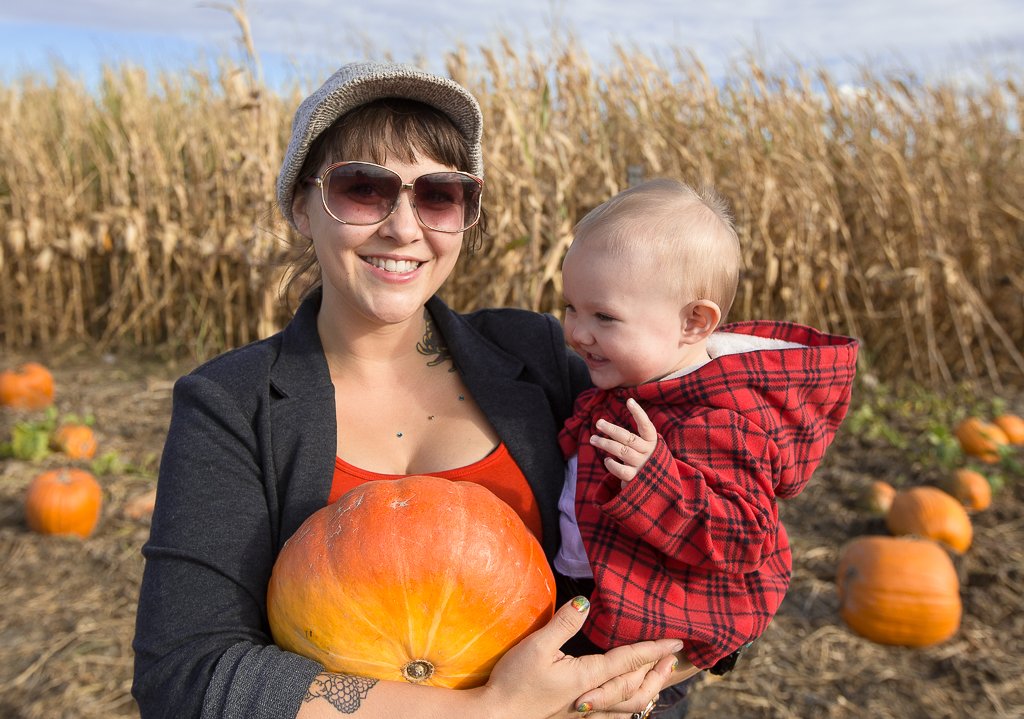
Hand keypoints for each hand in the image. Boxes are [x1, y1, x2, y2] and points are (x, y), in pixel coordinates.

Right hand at [480, 596, 683, 718]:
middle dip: (658, 672)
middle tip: (674, 658)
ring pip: (628, 707)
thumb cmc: (515, 681)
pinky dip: (628, 709)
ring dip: (648, 690)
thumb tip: (586, 601)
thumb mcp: (537, 646)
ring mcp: (585, 713)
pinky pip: (612, 717)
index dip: (654, 649)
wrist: (497, 716)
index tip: (675, 641)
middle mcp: (593, 698)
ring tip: (659, 678)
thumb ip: (563, 623)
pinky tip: (628, 704)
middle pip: (636, 688)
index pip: (629, 660)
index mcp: (588, 677)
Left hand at [590, 398, 656, 486]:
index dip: (638, 413)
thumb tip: (606, 425)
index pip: (646, 425)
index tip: (629, 400)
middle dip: (611, 429)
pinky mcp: (635, 478)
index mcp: (652, 442)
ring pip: (620, 451)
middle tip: (598, 423)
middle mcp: (649, 452)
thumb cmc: (645, 461)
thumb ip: (632, 438)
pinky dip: (611, 464)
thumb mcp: (644, 447)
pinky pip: (620, 469)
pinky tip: (607, 461)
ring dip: (605, 444)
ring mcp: (642, 465)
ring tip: (593, 439)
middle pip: (628, 438)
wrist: (657, 487)